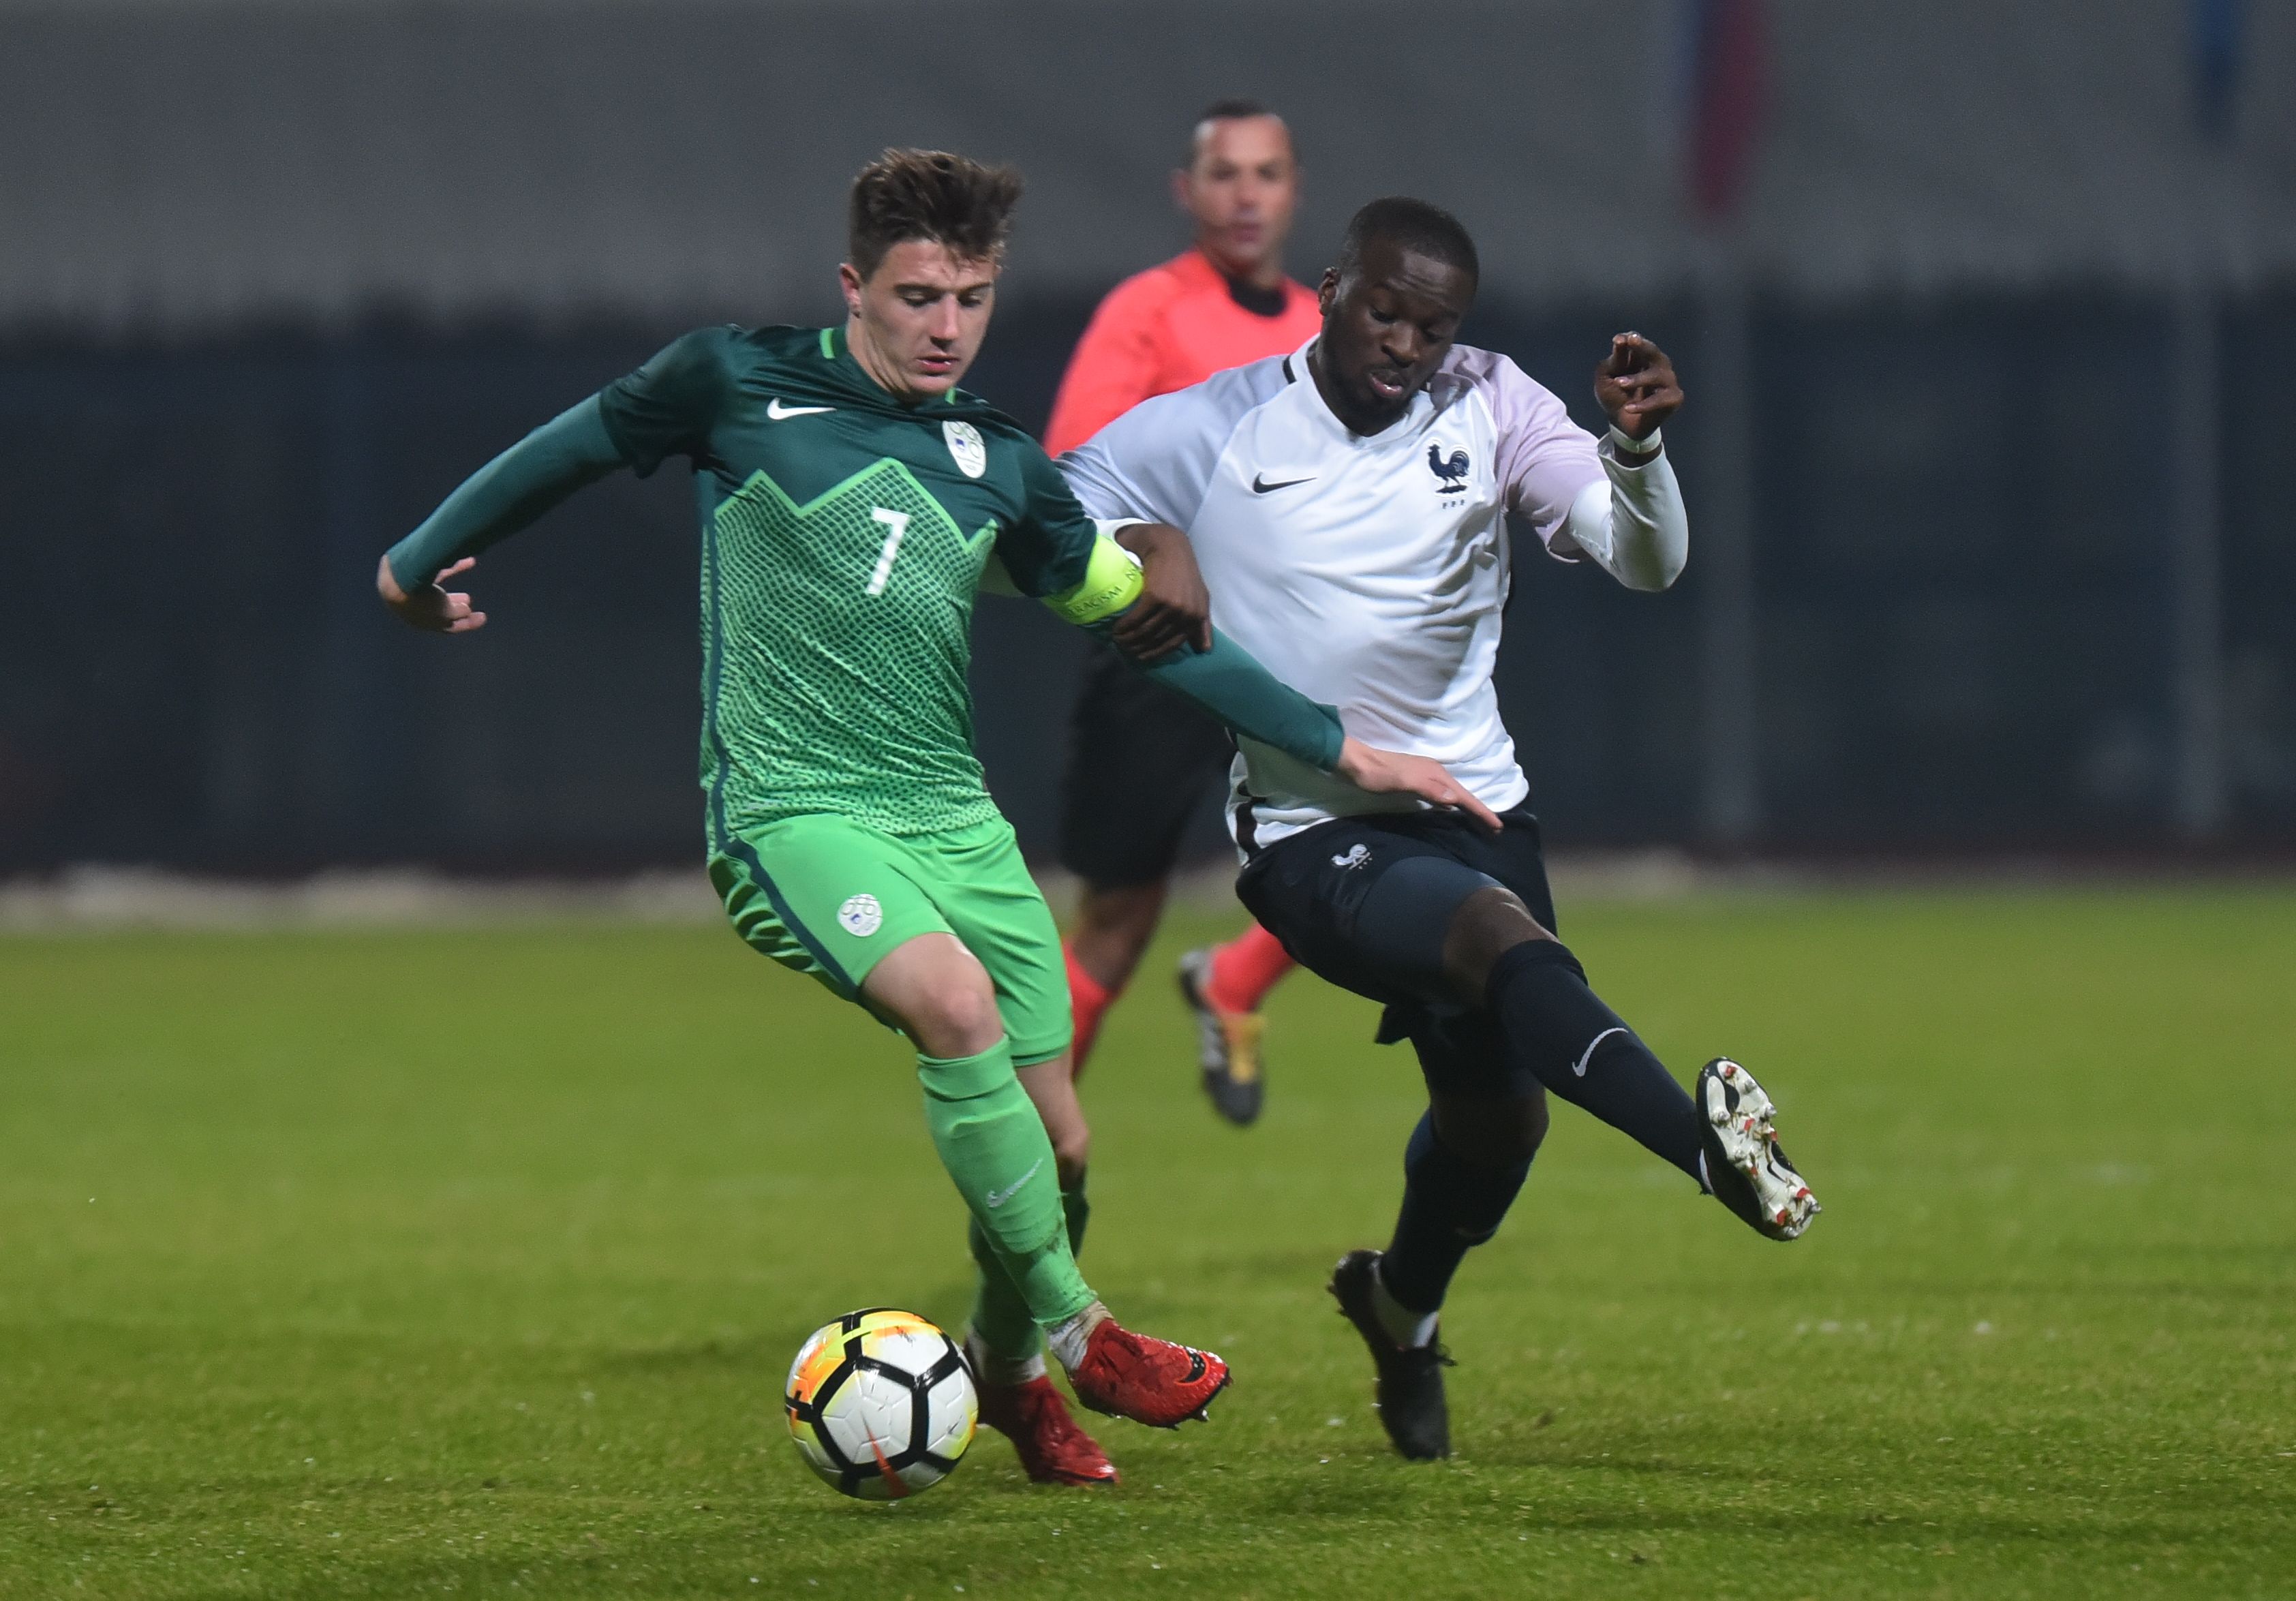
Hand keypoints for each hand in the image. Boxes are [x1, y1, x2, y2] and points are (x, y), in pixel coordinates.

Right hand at [377, 553, 487, 632]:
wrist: (397, 580)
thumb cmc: (422, 601)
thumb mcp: (444, 613)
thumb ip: (456, 613)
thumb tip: (465, 610)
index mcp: (423, 622)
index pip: (448, 627)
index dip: (466, 623)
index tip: (483, 617)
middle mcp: (416, 608)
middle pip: (440, 610)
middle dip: (456, 608)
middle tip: (470, 604)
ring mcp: (413, 590)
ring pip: (437, 592)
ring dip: (453, 592)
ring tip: (467, 592)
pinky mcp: (414, 571)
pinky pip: (438, 571)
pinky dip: (454, 567)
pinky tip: (471, 561)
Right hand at [1109, 523, 1212, 658]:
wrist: (1168, 545)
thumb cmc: (1184, 571)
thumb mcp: (1201, 597)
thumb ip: (1202, 623)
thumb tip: (1204, 649)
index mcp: (1196, 617)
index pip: (1174, 643)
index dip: (1156, 653)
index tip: (1141, 656)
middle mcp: (1185, 614)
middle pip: (1157, 639)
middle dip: (1139, 648)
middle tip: (1126, 648)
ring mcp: (1171, 606)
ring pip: (1146, 631)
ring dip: (1129, 639)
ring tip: (1118, 640)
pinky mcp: (1155, 597)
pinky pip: (1137, 619)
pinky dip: (1125, 626)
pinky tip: (1117, 629)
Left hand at [1331, 738, 1501, 832]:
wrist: (1354, 761)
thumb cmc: (1375, 773)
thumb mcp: (1400, 781)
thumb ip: (1426, 789)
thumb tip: (1453, 799)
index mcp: (1434, 774)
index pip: (1463, 796)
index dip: (1481, 811)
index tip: (1497, 826)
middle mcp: (1434, 772)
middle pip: (1463, 795)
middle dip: (1479, 811)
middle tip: (1495, 830)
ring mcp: (1426, 775)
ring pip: (1454, 795)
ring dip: (1468, 809)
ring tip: (1480, 823)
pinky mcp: (1417, 780)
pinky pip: (1443, 795)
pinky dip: (1453, 805)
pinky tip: (1451, 812)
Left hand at [1594, 333, 1681, 446]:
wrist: (1621, 425)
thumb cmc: (1615, 397)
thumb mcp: (1606, 378)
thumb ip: (1614, 360)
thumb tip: (1620, 339)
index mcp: (1641, 357)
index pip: (1637, 343)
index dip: (1630, 339)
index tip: (1619, 339)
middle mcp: (1657, 365)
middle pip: (1654, 352)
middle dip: (1643, 346)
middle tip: (1632, 342)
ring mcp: (1668, 381)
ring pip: (1657, 375)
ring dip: (1637, 379)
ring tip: (1619, 383)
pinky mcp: (1674, 398)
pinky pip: (1660, 399)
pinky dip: (1644, 404)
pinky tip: (1629, 407)